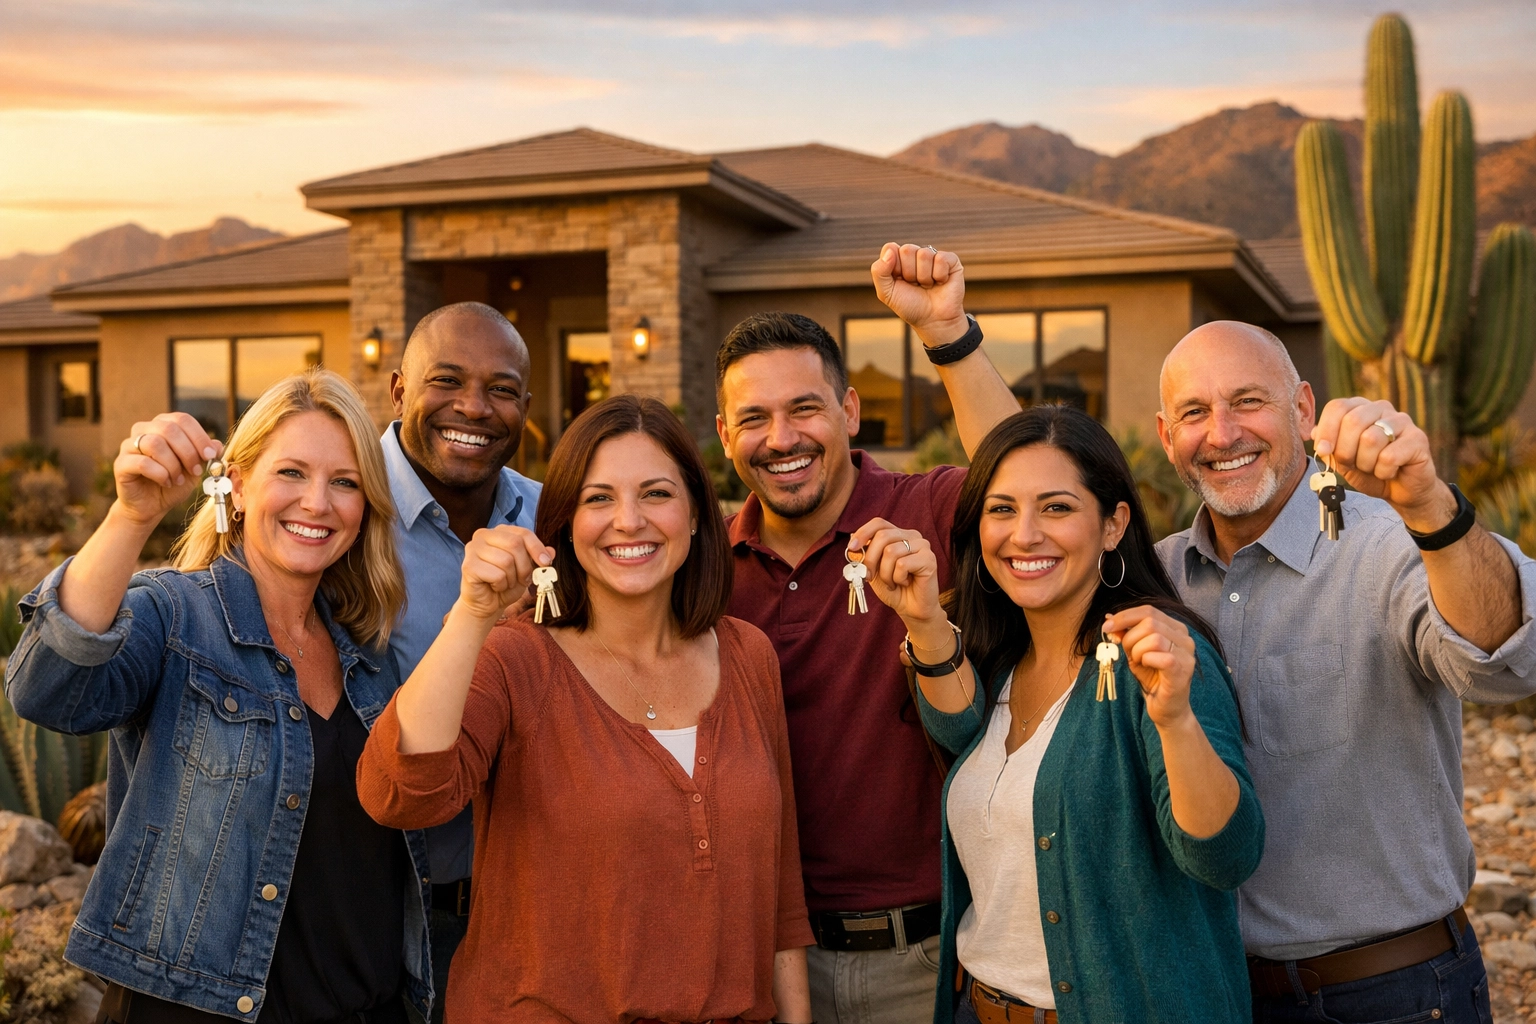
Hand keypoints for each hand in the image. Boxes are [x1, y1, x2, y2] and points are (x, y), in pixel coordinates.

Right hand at [114, 414, 221, 526]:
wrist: (151, 506)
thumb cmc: (173, 483)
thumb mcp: (195, 468)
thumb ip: (206, 455)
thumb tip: (218, 445)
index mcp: (163, 425)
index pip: (182, 419)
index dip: (199, 436)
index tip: (210, 455)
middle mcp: (143, 430)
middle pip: (169, 429)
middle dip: (188, 451)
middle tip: (196, 470)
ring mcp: (129, 446)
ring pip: (155, 443)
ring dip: (173, 464)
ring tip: (179, 479)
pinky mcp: (121, 463)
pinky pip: (142, 462)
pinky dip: (160, 474)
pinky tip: (166, 482)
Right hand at [458, 525, 555, 621]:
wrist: (487, 603)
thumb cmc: (505, 582)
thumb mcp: (527, 569)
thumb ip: (538, 557)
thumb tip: (551, 551)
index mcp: (499, 531)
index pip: (523, 533)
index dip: (537, 548)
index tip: (546, 562)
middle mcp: (483, 535)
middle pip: (515, 544)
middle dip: (525, 566)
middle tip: (523, 579)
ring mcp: (473, 549)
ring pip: (506, 561)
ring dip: (512, 578)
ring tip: (506, 583)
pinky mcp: (468, 566)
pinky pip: (497, 575)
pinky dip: (501, 585)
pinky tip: (494, 586)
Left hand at [848, 518, 942, 629]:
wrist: (911, 609)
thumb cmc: (893, 588)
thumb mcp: (873, 570)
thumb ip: (865, 554)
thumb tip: (851, 537)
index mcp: (899, 534)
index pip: (879, 523)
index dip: (863, 533)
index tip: (851, 548)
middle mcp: (912, 536)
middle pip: (882, 536)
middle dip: (870, 559)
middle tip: (869, 576)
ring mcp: (923, 546)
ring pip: (891, 551)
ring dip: (885, 574)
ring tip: (892, 583)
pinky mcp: (929, 559)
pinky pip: (902, 564)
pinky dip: (897, 578)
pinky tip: (905, 583)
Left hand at [870, 243, 967, 346]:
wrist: (933, 321)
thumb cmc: (910, 306)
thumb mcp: (886, 293)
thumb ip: (879, 271)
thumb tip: (891, 249)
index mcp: (898, 259)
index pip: (890, 248)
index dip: (894, 267)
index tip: (900, 282)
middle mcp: (916, 255)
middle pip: (907, 249)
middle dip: (909, 273)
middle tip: (915, 285)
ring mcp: (933, 256)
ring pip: (924, 254)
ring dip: (924, 277)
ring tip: (927, 286)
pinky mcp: (951, 261)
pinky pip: (941, 258)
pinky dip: (939, 275)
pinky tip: (940, 282)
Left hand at [1103, 607, 1196, 728]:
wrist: (1166, 709)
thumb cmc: (1152, 678)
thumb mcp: (1134, 652)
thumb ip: (1125, 635)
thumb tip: (1109, 619)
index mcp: (1175, 628)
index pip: (1148, 610)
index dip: (1125, 616)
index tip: (1107, 627)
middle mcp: (1185, 638)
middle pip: (1149, 622)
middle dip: (1130, 638)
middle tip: (1129, 654)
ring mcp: (1186, 653)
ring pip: (1154, 638)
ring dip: (1138, 651)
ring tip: (1140, 663)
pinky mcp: (1183, 669)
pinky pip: (1161, 656)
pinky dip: (1146, 660)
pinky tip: (1147, 667)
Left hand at [1311, 398, 1453, 532]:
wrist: (1400, 490)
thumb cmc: (1370, 472)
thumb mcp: (1341, 461)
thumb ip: (1328, 446)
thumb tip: (1314, 433)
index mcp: (1360, 408)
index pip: (1337, 407)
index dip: (1326, 430)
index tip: (1323, 450)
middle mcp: (1382, 409)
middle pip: (1353, 421)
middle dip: (1345, 451)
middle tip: (1352, 464)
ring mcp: (1402, 421)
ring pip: (1371, 439)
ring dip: (1366, 463)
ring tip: (1374, 468)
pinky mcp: (1418, 438)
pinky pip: (1389, 456)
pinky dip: (1383, 471)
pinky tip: (1390, 471)